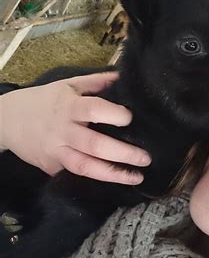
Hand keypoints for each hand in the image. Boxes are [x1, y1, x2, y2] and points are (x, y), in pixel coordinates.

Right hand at [0, 72, 150, 184]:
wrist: (6, 120)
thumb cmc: (44, 100)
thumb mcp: (67, 85)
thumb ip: (96, 82)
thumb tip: (123, 76)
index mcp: (69, 106)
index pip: (93, 110)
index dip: (114, 114)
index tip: (131, 119)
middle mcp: (64, 131)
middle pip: (95, 145)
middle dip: (123, 153)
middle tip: (146, 158)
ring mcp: (56, 151)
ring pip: (86, 167)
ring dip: (114, 174)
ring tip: (137, 177)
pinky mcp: (52, 167)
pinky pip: (77, 174)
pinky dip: (98, 179)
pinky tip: (117, 181)